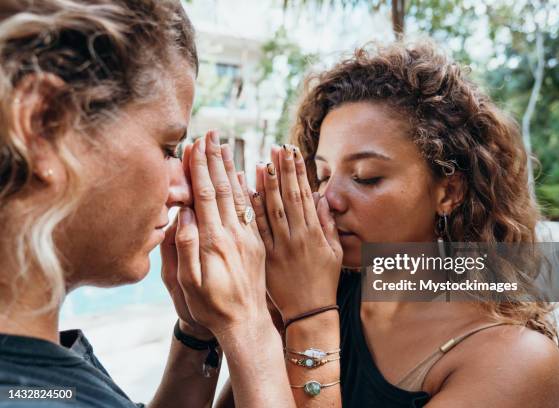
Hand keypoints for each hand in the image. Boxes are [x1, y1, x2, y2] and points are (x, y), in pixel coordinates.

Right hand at [163, 131, 268, 338]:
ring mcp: (248, 237)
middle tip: (212, 134)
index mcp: (214, 241)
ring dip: (232, 168)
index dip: (201, 168)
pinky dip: (248, 188)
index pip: (207, 195)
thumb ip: (185, 247)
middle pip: (224, 188)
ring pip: (240, 195)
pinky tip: (245, 175)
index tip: (197, 144)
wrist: (246, 323)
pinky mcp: (257, 243)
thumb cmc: (211, 307)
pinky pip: (253, 209)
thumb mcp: (188, 283)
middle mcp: (233, 234)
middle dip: (216, 159)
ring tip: (226, 146)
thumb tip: (182, 214)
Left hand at [247, 144, 342, 320]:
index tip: (292, 151)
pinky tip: (246, 192)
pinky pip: (257, 230)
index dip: (298, 172)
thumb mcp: (336, 253)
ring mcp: (280, 247)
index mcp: (314, 234)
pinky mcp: (266, 257)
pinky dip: (252, 210)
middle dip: (282, 170)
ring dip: (266, 185)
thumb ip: (328, 224)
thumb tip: (321, 197)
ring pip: (271, 210)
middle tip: (276, 147)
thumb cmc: (324, 281)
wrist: (309, 312)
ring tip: (262, 162)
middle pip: (287, 197)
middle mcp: (296, 237)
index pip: (304, 195)